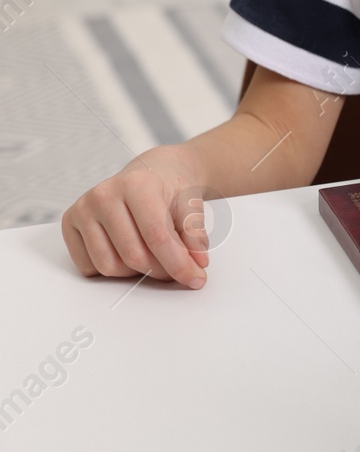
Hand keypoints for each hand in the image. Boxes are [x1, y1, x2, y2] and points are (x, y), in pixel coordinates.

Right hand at [61, 149, 209, 287]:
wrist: (151, 172)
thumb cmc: (169, 187)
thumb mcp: (192, 202)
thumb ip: (195, 232)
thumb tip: (198, 262)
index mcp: (136, 184)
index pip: (156, 236)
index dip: (178, 263)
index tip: (196, 279)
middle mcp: (104, 195)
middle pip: (132, 256)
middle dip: (160, 270)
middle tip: (177, 269)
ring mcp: (83, 209)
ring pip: (108, 266)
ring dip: (135, 273)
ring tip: (152, 258)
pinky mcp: (69, 224)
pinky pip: (88, 268)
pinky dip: (111, 270)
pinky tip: (127, 253)